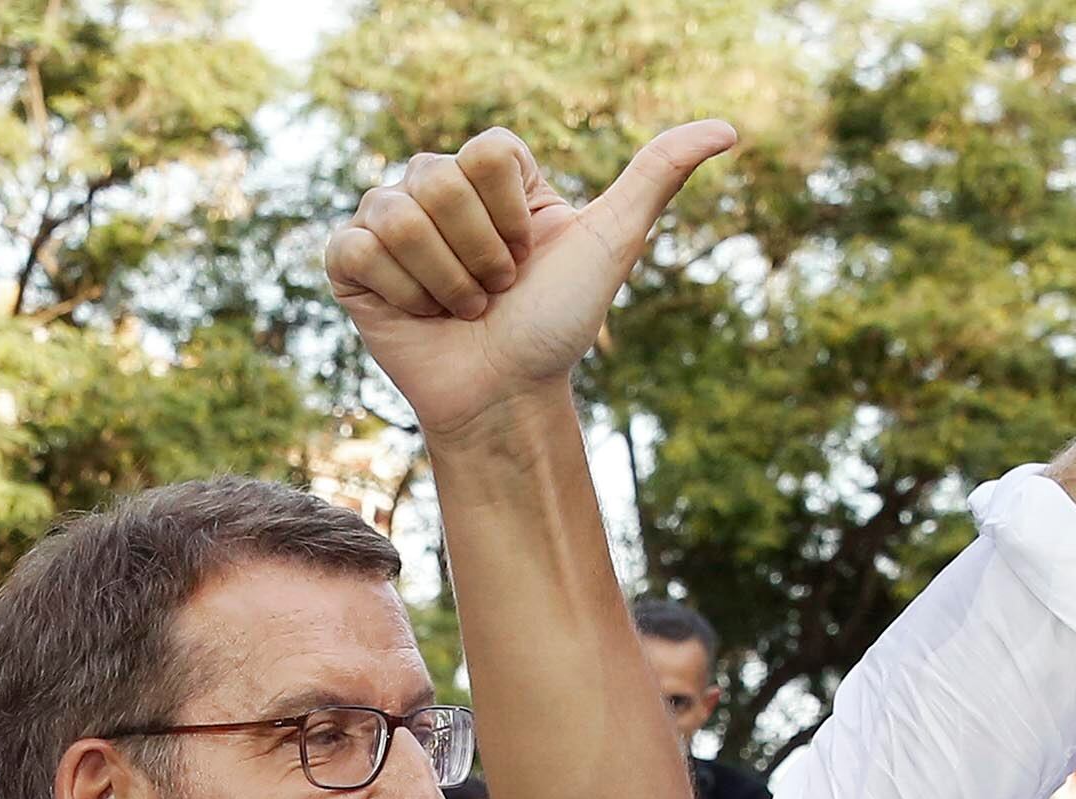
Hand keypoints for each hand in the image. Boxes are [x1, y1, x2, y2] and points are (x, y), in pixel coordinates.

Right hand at [324, 121, 736, 443]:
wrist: (510, 393)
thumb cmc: (559, 321)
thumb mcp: (612, 242)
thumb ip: (657, 175)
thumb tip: (726, 128)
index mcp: (489, 171)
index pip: (485, 153)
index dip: (513, 217)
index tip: (528, 256)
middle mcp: (433, 183)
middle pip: (438, 180)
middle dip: (481, 255)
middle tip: (495, 291)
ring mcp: (386, 217)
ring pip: (397, 214)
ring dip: (445, 281)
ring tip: (463, 307)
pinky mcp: (349, 259)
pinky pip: (357, 248)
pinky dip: (401, 294)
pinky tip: (420, 314)